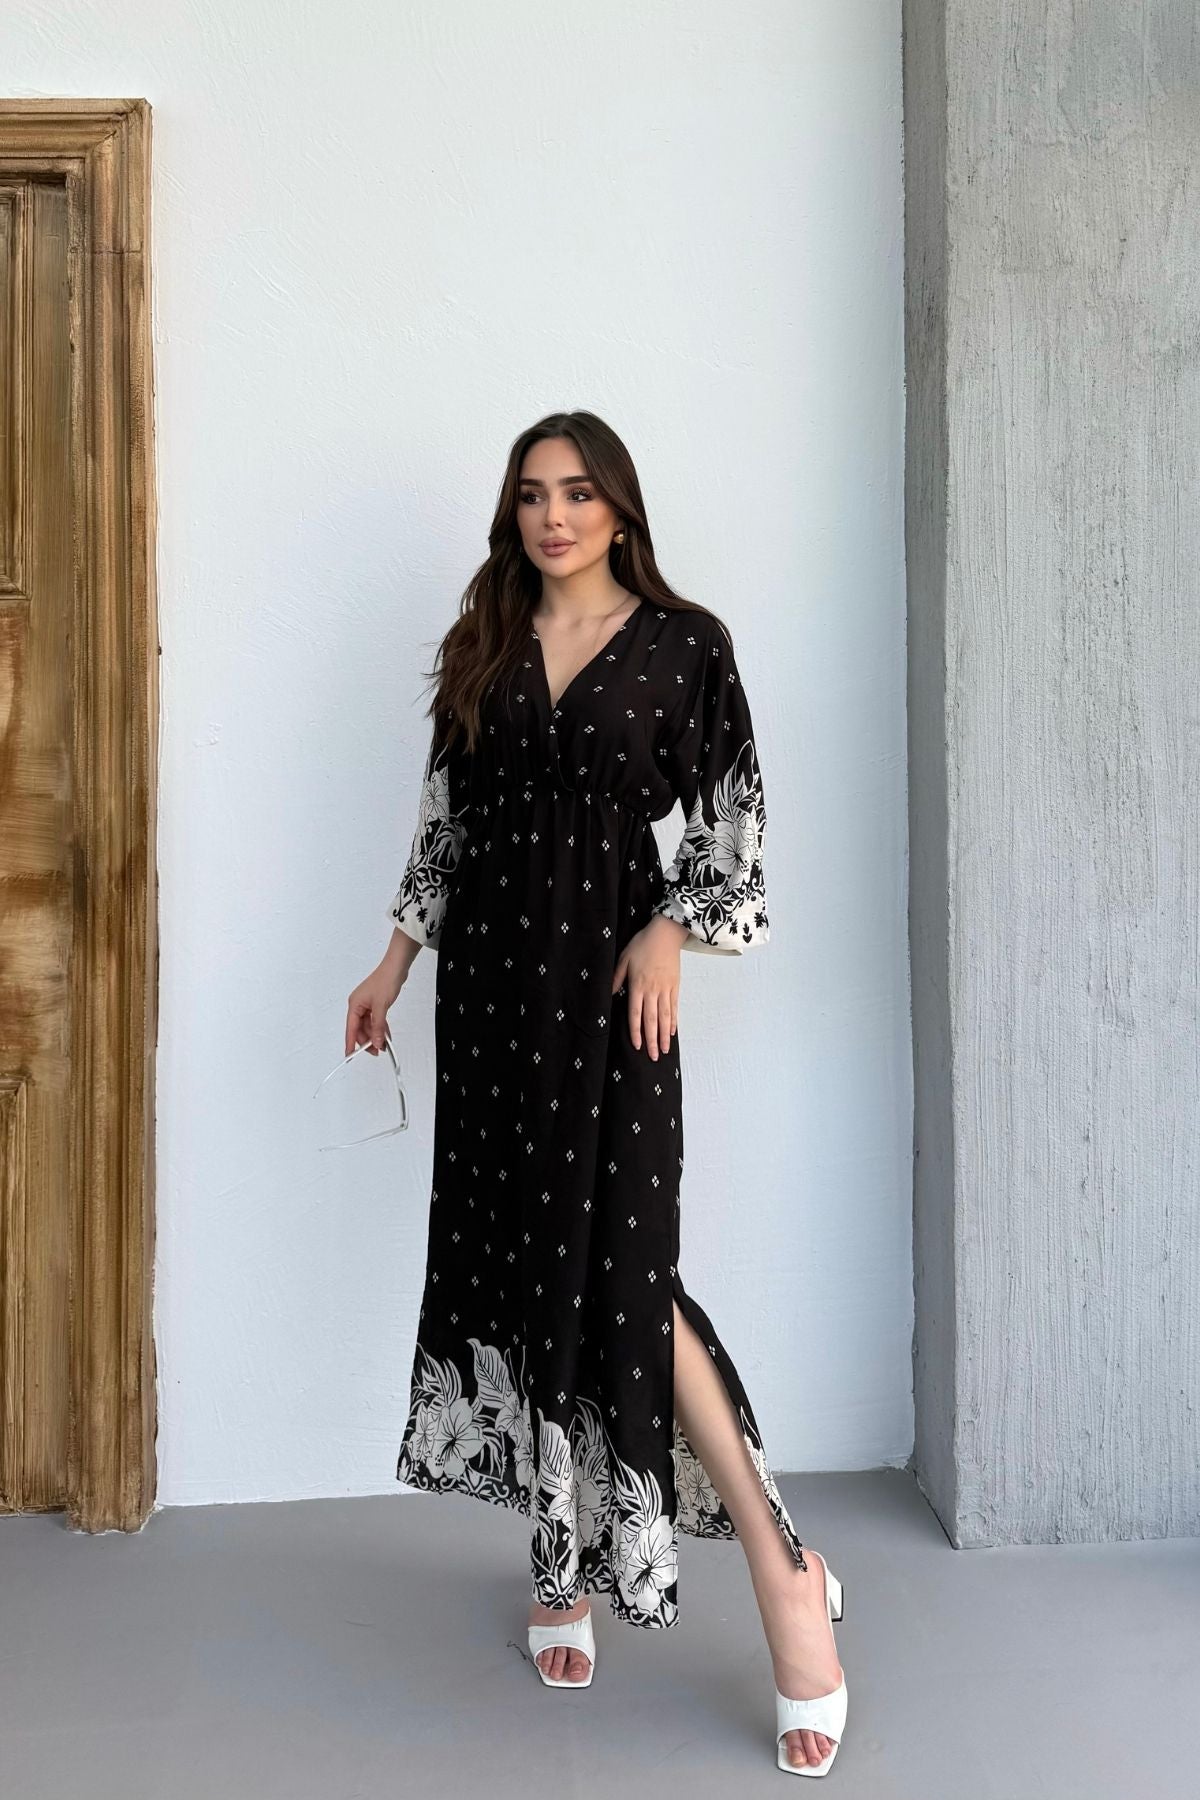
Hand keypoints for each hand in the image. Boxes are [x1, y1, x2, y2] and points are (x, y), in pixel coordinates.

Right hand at [345, 955, 407, 1057]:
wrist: (396, 967)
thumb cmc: (385, 980)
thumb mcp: (381, 1007)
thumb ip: (378, 1027)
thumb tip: (376, 1042)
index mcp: (354, 1005)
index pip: (351, 1029)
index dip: (350, 1044)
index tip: (349, 1056)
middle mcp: (358, 1005)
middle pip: (360, 1029)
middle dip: (367, 1040)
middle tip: (377, 1050)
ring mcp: (367, 1005)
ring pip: (369, 1026)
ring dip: (375, 1035)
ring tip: (384, 1045)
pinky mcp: (375, 1004)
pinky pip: (375, 1020)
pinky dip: (380, 1028)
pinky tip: (386, 1035)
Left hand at [613, 915, 688, 1058]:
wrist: (666, 933)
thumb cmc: (642, 944)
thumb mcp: (624, 958)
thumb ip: (616, 978)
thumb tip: (609, 994)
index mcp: (638, 985)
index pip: (636, 1013)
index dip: (636, 1031)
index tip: (636, 1046)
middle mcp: (652, 990)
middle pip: (652, 1020)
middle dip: (652, 1040)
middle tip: (654, 1057)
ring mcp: (665, 989)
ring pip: (665, 1017)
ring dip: (664, 1035)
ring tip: (665, 1050)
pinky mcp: (675, 986)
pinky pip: (674, 1007)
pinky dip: (673, 1021)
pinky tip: (671, 1032)